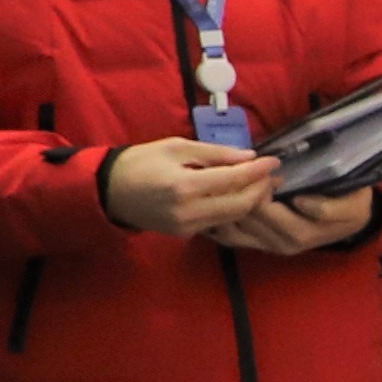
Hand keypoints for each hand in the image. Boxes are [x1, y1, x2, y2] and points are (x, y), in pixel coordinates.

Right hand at [102, 138, 278, 239]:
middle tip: (274, 174)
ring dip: (252, 201)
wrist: (107, 191)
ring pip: (233, 217)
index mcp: (184, 186)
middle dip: (262, 189)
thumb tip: (249, 157)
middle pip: (241, 204)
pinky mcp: (185, 234)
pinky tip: (241, 196)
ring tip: (263, 184)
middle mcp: (188, 211)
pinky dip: (235, 209)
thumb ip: (215, 153)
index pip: (234, 180)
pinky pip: (219, 223)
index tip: (275, 161)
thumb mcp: (176, 147)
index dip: (259, 171)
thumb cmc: (140, 162)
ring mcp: (187, 227)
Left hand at [225, 184, 378, 258]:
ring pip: (231, 226)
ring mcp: (266, 246)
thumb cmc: (350, 204)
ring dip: (225, 204)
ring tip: (226, 182)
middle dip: (236, 192)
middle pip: (243, 217)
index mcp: (300, 232)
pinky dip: (220, 218)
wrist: (352, 219)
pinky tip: (220, 201)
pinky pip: (229, 234)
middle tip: (238, 169)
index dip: (255, 187)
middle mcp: (280, 244)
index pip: (263, 209)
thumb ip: (329, 208)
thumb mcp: (351, 204)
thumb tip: (300, 202)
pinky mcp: (258, 244)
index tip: (260, 168)